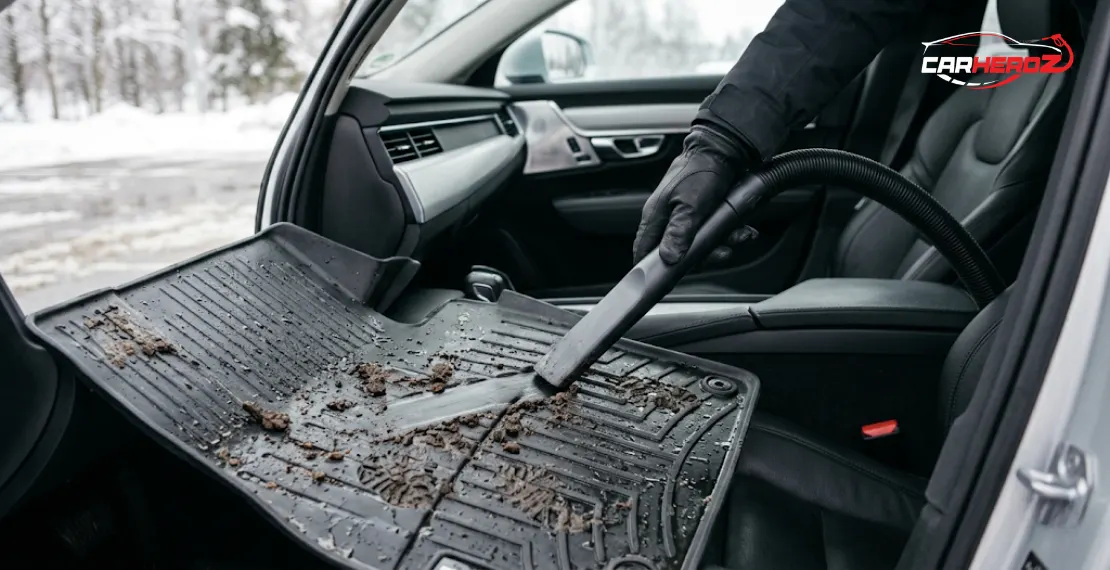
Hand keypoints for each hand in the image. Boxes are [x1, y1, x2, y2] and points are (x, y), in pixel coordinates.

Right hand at [633, 125, 755, 264]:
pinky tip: (741, 230)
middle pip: (677, 253)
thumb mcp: (690, 205)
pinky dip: (729, 234)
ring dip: (722, 244)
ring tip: (738, 235)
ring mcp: (685, 217)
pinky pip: (713, 234)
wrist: (725, 148)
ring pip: (699, 245)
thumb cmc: (702, 170)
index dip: (652, 269)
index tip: (667, 280)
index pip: (644, 251)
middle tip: (721, 251)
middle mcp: (668, 219)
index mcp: (656, 216)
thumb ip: (679, 233)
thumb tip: (669, 258)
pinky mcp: (702, 213)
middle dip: (704, 255)